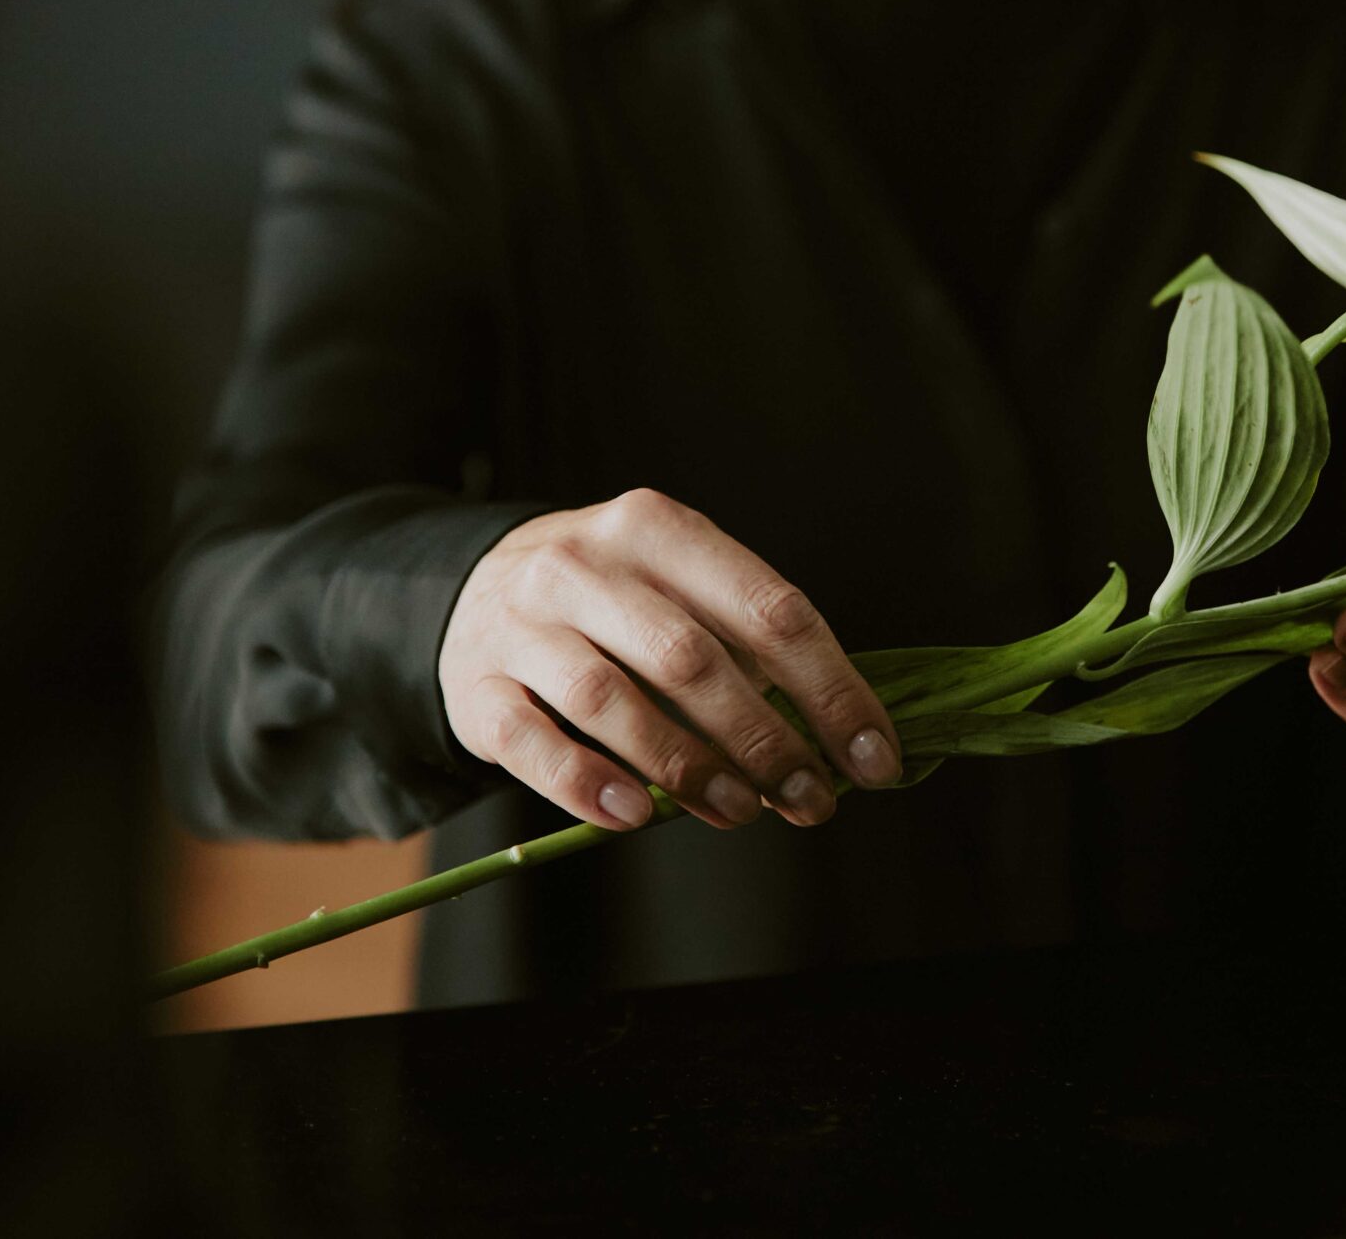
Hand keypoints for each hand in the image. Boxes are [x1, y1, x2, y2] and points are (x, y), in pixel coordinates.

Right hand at [439, 489, 901, 832]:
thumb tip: (838, 738)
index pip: (770, 609)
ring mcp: (521, 624)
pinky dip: (588, 785)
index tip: (874, 758)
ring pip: (613, 703)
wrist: (470, 585)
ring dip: (690, 769)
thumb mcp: (678, 585)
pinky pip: (532, 744)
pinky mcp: (475, 688)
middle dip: (767, 741)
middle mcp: (584, 564)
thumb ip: (747, 643)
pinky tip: (637, 816)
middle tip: (813, 801)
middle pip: (694, 660)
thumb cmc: (614, 599)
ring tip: (744, 812)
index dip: (833, 691)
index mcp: (658, 528)